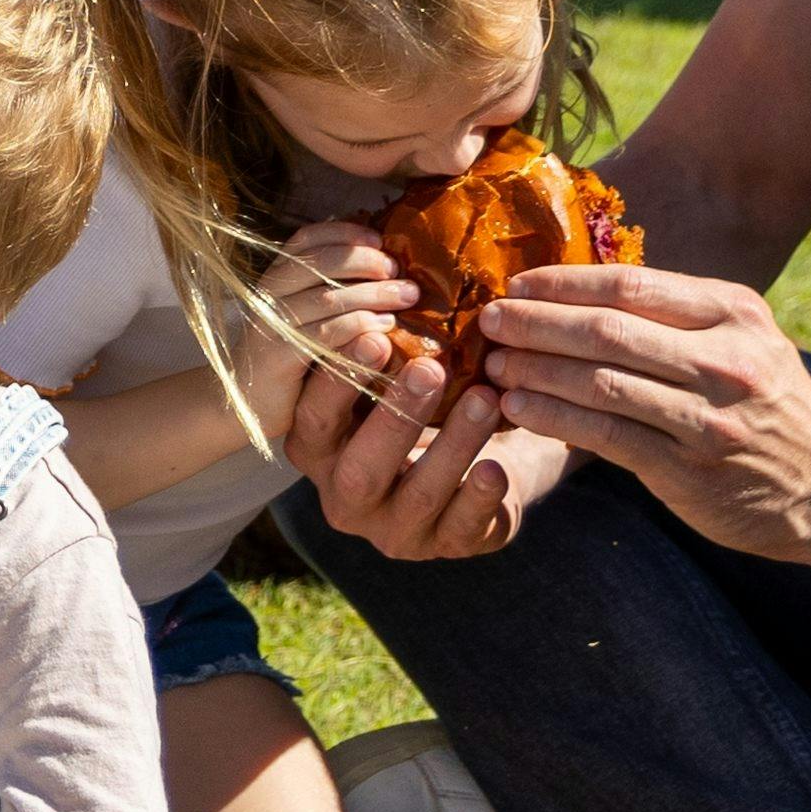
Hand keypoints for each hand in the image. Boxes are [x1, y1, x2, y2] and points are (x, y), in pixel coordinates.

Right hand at [237, 216, 411, 408]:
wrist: (246, 404)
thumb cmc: (287, 359)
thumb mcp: (305, 318)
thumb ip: (329, 292)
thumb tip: (383, 269)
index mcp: (275, 278)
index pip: (306, 240)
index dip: (343, 233)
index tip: (379, 239)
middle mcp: (269, 295)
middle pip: (318, 262)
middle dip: (364, 261)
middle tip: (397, 271)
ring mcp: (271, 325)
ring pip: (327, 298)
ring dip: (373, 293)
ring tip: (406, 297)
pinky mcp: (278, 356)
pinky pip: (325, 333)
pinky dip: (360, 325)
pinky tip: (384, 329)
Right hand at [278, 349, 563, 559]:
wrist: (476, 459)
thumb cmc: (422, 403)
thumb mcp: (388, 380)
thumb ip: (376, 349)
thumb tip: (387, 266)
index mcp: (318, 450)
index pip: (314, 420)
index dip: (338, 384)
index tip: (374, 337)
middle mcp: (345, 497)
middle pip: (360, 468)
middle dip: (395, 417)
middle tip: (431, 367)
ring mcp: (395, 531)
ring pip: (419, 494)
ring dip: (452, 445)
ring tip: (483, 399)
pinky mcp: (446, 545)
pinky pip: (462, 528)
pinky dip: (479, 497)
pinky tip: (495, 468)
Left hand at [471, 264, 810, 563]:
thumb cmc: (769, 405)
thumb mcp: (743, 340)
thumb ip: (676, 318)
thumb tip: (576, 297)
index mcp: (732, 312)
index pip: (630, 285)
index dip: (562, 283)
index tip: (515, 284)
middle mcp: (725, 357)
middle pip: (607, 328)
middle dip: (536, 321)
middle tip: (488, 319)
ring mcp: (709, 416)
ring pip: (600, 380)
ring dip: (535, 368)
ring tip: (492, 363)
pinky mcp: (691, 469)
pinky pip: (606, 434)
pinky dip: (554, 416)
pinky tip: (519, 408)